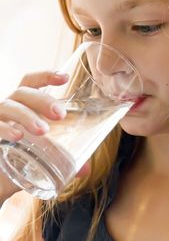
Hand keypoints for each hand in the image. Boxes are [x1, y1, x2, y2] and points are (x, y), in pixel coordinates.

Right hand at [0, 71, 88, 201]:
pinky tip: (18, 136)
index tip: (65, 78)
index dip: (46, 75)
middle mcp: (8, 108)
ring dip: (27, 116)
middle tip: (60, 114)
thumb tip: (85, 169)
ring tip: (43, 130)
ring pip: (9, 107)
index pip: (32, 83)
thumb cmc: (17, 158)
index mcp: (22, 105)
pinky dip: (5, 128)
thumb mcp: (40, 155)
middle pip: (23, 92)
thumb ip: (60, 158)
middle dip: (42, 100)